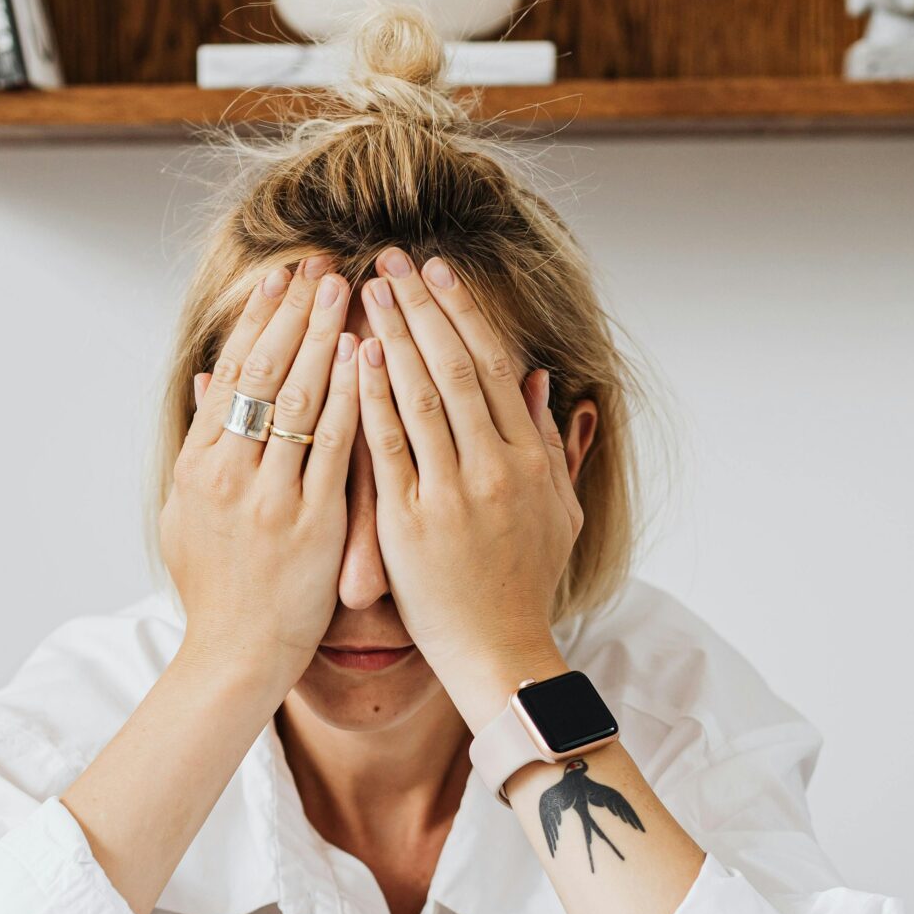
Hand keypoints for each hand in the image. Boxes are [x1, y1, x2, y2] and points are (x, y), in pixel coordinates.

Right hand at [159, 255, 359, 700]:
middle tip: (319, 265)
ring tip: (348, 290)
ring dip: (324, 337)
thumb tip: (206, 379)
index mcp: (199, 465)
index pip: (232, 374)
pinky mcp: (310, 521)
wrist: (237, 652)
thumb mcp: (187, 511)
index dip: (257, 321)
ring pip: (300, 399)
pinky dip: (351, 397)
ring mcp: (270, 495)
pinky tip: (367, 358)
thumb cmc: (219, 586)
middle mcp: (230, 472)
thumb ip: (201, 443)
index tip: (281, 279)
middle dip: (293, 313)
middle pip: (265, 373)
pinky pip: (336, 446)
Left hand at [356, 251, 582, 727]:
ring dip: (392, 336)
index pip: (494, 367)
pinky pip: (386, 448)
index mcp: (529, 460)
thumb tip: (545, 384)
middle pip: (456, 367)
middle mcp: (494, 468)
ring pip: (420, 396)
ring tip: (365, 290)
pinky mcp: (410, 523)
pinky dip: (371, 398)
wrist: (501, 654)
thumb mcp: (557, 512)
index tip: (439, 273)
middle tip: (392, 259)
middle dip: (422, 307)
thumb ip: (552, 446)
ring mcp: (452, 494)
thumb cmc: (524, 586)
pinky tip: (355, 358)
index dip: (463, 313)